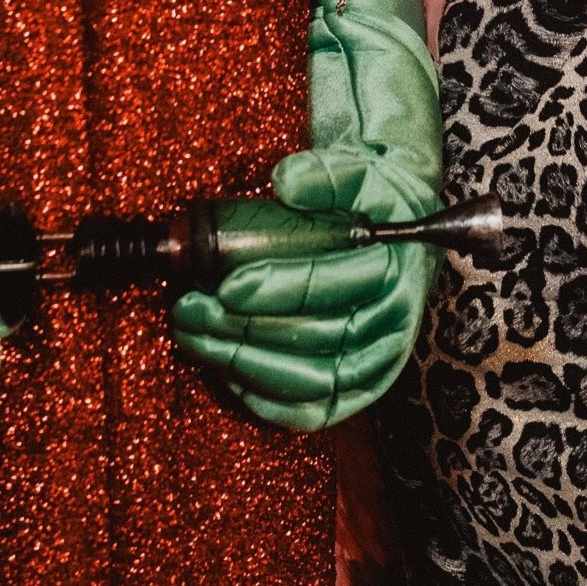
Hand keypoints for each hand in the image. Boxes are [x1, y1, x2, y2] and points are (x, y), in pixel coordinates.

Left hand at [169, 145, 437, 433]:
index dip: (279, 290)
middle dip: (245, 329)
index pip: (335, 287)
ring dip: (246, 365)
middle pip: (318, 338)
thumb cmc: (370, 202)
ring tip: (194, 338)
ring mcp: (376, 363)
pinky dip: (268, 401)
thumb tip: (288, 183)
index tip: (227, 287)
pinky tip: (226, 373)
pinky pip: (312, 412)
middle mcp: (393, 324)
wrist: (395, 227)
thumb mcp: (358, 173)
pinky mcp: (356, 390)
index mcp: (395, 270)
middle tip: (191, 310)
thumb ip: (326, 176)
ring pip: (312, 381)